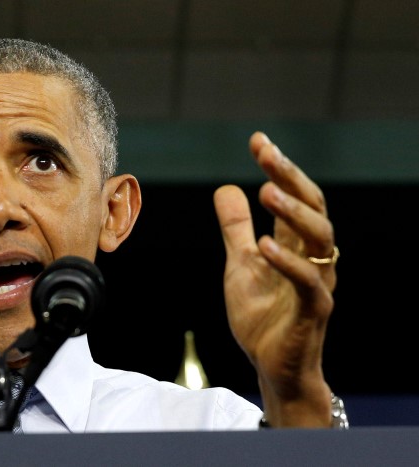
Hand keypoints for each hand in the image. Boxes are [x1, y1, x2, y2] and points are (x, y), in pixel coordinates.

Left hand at [213, 132, 335, 426]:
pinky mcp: (314, 311)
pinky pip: (308, 283)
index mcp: (295, 244)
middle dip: (290, 178)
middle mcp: (313, 257)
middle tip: (267, 154)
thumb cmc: (262, 316)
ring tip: (266, 191)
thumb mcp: (240, 264)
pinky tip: (265, 245)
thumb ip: (235, 229)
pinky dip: (288, 262)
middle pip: (313, 207)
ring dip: (293, 214)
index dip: (278, 168)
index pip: (293, 196)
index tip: (257, 140)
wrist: (272, 366)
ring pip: (320, 239)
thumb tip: (225, 187)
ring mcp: (317, 283)